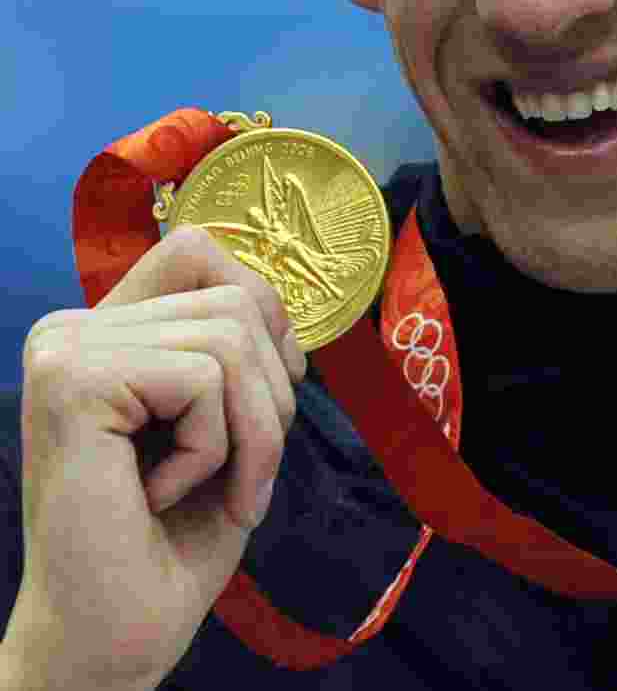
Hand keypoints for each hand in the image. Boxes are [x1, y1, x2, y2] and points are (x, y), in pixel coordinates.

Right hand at [5, 224, 306, 690]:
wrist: (114, 637)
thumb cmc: (171, 539)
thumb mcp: (221, 420)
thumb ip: (232, 346)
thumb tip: (280, 304)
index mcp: (104, 329)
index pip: (197, 250)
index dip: (260, 307)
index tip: (273, 386)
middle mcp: (73, 326)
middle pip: (233, 299)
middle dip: (271, 395)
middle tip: (246, 473)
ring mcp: (66, 349)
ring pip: (229, 337)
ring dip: (254, 431)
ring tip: (218, 489)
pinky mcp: (73, 380)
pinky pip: (203, 377)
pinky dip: (217, 448)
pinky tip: (165, 496)